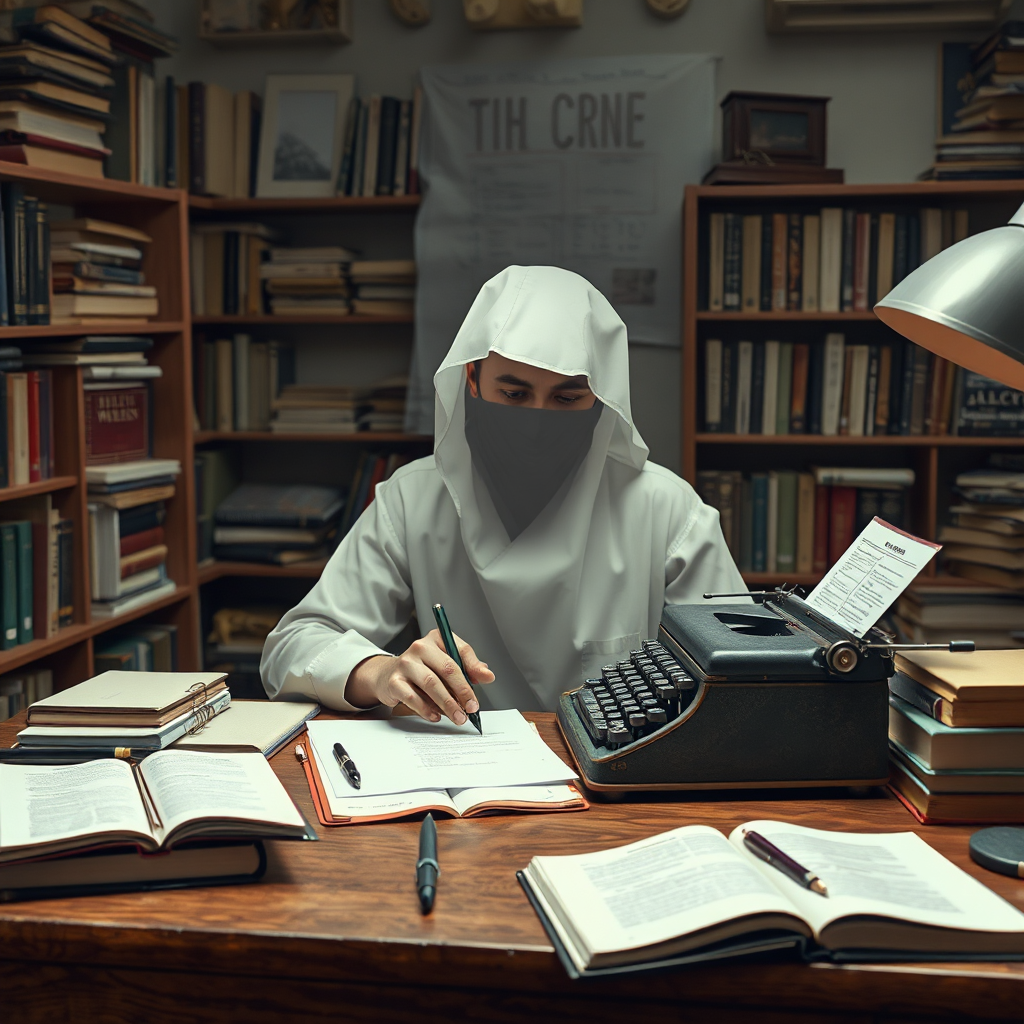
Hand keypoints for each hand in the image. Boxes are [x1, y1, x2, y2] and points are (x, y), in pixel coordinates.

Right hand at [346, 630, 494, 724]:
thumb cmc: (422, 669)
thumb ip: (467, 667)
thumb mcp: (445, 662)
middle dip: (463, 691)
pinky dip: (427, 709)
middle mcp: (420, 647)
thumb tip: (487, 675)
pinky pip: (413, 697)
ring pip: (432, 684)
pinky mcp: (394, 681)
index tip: (485, 682)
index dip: (474, 668)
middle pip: (447, 669)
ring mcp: (405, 663)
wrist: (387, 675)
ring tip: (457, 716)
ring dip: (448, 704)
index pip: (460, 650)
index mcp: (436, 638)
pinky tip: (436, 716)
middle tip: (471, 707)